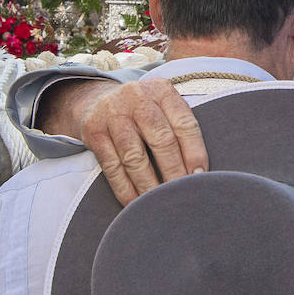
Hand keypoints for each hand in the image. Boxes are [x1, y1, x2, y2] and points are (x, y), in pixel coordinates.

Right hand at [81, 77, 208, 204]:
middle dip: (174, 172)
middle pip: (161, 140)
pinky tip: (134, 202)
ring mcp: (113, 113)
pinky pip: (112, 166)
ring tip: (159, 203)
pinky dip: (124, 188)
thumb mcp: (162, 106)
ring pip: (134, 157)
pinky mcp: (93, 131)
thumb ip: (179, 128)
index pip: (184, 123)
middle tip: (182, 195)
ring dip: (149, 185)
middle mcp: (137, 97)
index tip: (199, 176)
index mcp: (162, 91)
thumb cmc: (141, 111)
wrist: (96, 100)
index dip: (194, 152)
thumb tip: (198, 172)